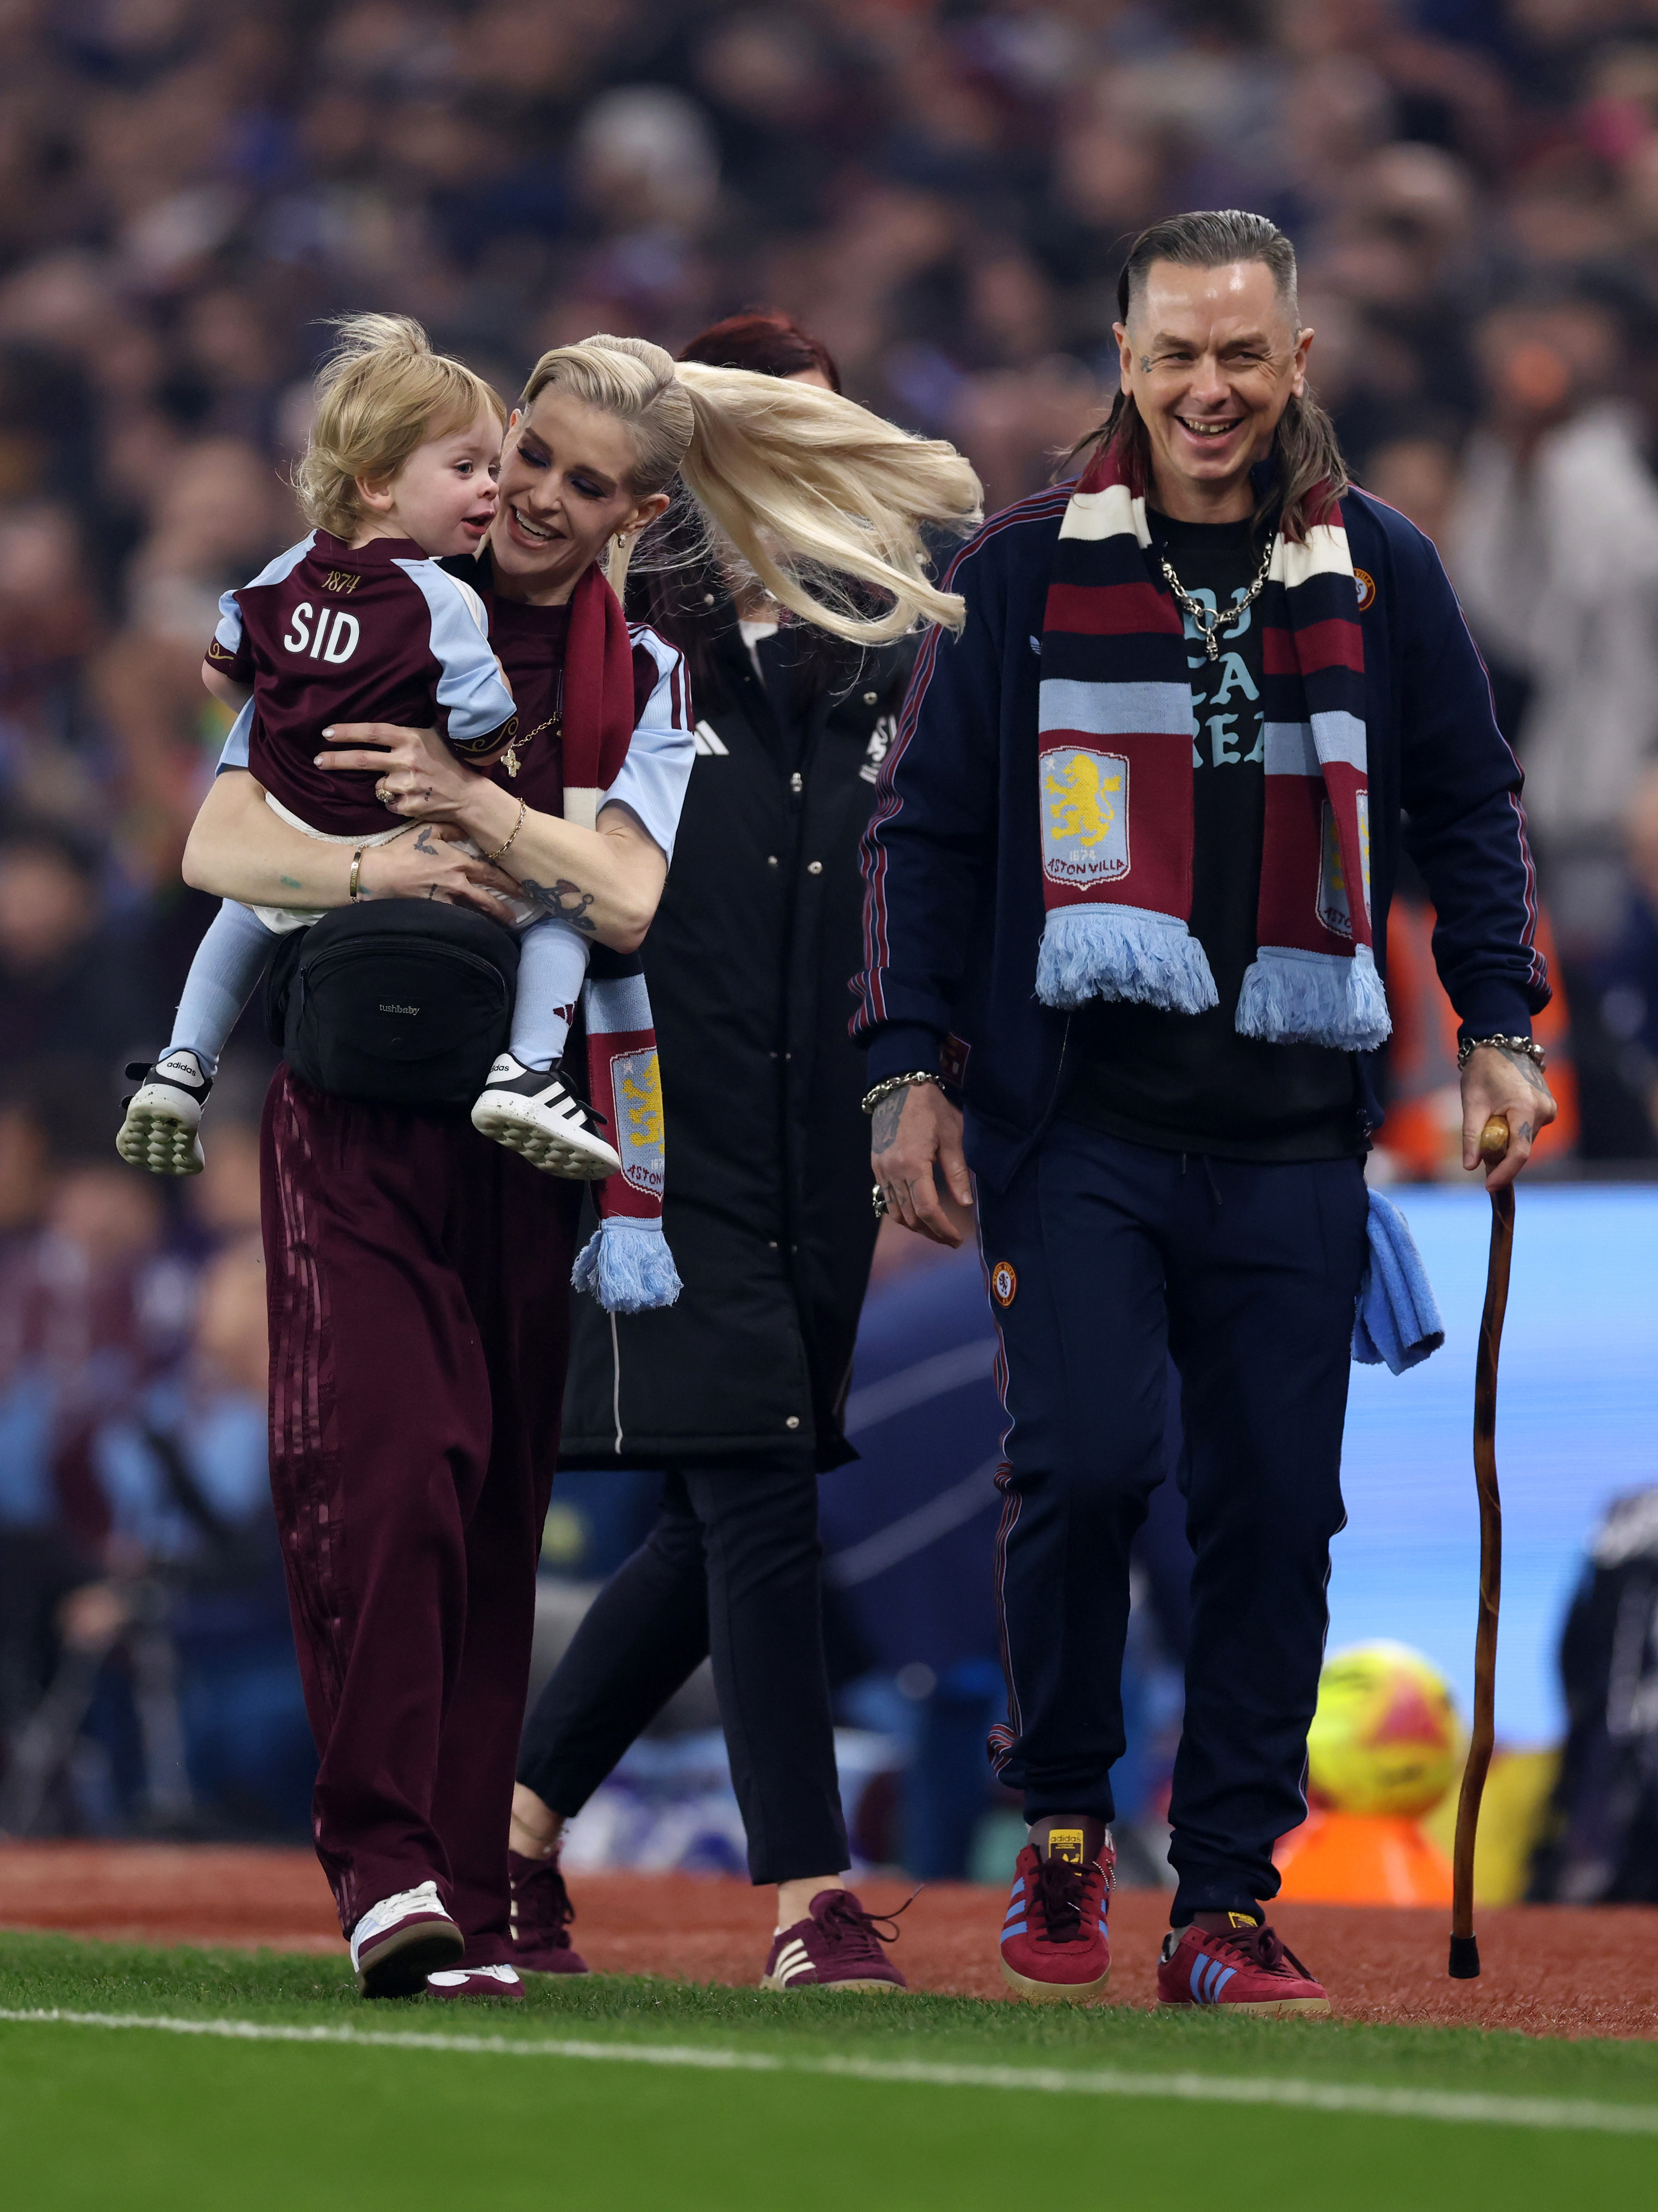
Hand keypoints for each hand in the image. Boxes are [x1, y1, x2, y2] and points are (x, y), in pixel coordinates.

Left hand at [317, 722, 478, 824]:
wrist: (470, 796)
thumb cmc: (451, 763)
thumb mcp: (433, 737)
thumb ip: (407, 734)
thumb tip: (378, 729)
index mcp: (411, 738)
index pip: (372, 732)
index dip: (347, 732)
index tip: (327, 733)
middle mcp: (407, 760)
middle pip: (362, 759)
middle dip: (335, 760)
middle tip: (317, 760)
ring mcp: (407, 784)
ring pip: (377, 785)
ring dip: (382, 786)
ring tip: (404, 785)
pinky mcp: (408, 805)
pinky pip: (388, 803)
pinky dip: (393, 802)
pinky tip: (410, 798)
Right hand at [359, 822, 517, 918]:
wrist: (379, 873)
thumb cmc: (403, 850)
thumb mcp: (428, 830)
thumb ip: (452, 829)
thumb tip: (470, 828)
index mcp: (458, 862)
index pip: (490, 872)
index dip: (508, 880)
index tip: (523, 886)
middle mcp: (457, 883)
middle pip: (488, 896)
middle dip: (505, 905)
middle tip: (520, 913)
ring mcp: (446, 899)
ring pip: (475, 911)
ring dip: (491, 918)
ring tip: (506, 925)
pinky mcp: (435, 911)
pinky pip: (457, 919)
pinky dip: (470, 924)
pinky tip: (480, 932)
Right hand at [871, 1081, 972, 1245]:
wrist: (899, 1087)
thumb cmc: (930, 1108)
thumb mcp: (951, 1136)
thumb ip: (957, 1172)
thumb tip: (965, 1203)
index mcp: (913, 1164)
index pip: (928, 1209)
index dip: (943, 1229)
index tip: (957, 1240)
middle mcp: (892, 1171)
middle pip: (911, 1217)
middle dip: (932, 1233)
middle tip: (950, 1240)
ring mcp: (881, 1170)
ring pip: (896, 1212)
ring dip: (916, 1227)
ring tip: (936, 1231)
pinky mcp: (876, 1167)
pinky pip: (887, 1199)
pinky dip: (902, 1212)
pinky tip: (917, 1213)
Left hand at [1460, 1043, 1555, 1191]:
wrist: (1500, 1046)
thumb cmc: (1483, 1072)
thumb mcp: (1472, 1105)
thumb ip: (1472, 1137)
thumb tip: (1470, 1166)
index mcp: (1527, 1108)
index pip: (1520, 1153)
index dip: (1505, 1173)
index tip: (1488, 1187)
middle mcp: (1544, 1110)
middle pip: (1521, 1148)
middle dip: (1499, 1155)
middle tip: (1478, 1148)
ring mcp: (1549, 1109)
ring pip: (1524, 1140)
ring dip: (1505, 1142)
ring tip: (1488, 1121)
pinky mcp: (1547, 1109)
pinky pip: (1528, 1131)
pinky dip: (1512, 1133)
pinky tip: (1499, 1118)